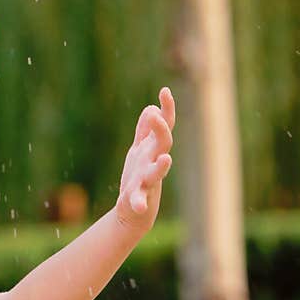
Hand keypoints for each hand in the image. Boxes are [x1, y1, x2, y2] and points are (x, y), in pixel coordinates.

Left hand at [115, 87, 175, 232]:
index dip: (167, 109)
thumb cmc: (138, 176)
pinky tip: (139, 206)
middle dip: (161, 130)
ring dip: (161, 166)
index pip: (164, 126)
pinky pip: (140, 200)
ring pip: (157, 172)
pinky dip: (139, 202)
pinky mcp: (138, 198)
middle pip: (163, 143)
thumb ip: (145, 130)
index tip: (165, 91)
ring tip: (166, 159)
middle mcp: (154, 162)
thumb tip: (151, 108)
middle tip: (157, 116)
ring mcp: (147, 181)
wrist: (133, 209)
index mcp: (153, 149)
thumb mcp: (139, 150)